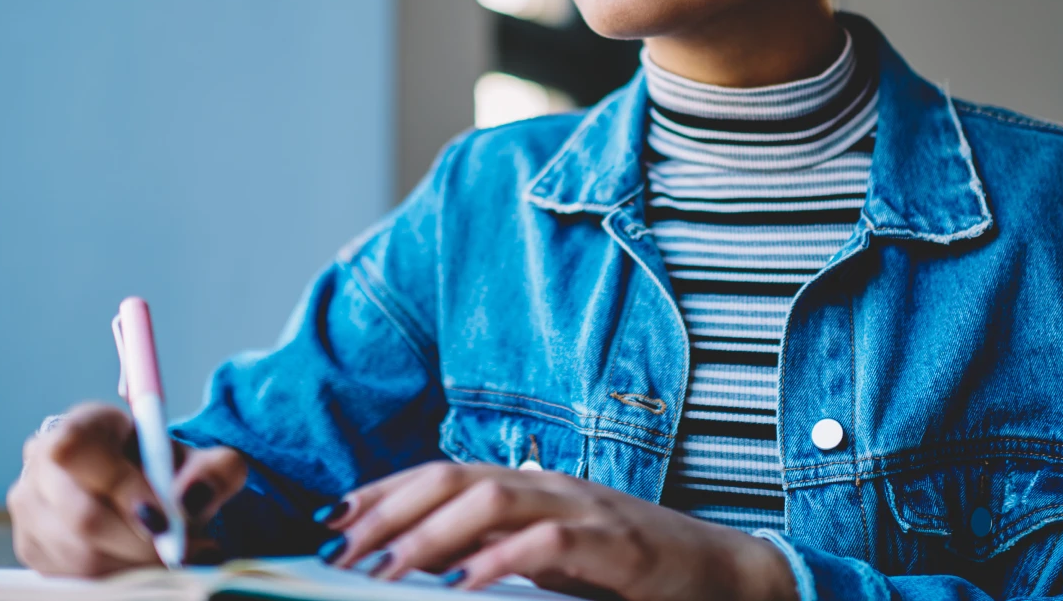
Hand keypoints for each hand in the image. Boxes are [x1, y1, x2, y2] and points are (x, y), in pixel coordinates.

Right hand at [7, 402, 248, 575]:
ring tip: (172, 559)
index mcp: (80, 425)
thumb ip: (214, 471)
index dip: (123, 489)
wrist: (141, 490)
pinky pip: (73, 577)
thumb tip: (191, 498)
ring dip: (134, 566)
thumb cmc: (166, 470)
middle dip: (140, 543)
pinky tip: (145, 568)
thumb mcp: (202, 460)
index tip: (167, 519)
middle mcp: (40, 464)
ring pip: (79, 555)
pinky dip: (118, 580)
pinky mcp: (31, 549)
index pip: (76, 450)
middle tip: (181, 552)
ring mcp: (29, 509)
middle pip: (81, 516)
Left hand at [315, 461, 795, 600]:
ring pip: (493, 499)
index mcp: (531, 485)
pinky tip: (464, 587)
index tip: (334, 519)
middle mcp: (552, 485)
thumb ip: (499, 555)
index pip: (442, 474)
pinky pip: (550, 544)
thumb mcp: (555, 559)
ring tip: (384, 571)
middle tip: (339, 550)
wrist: (727, 573)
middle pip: (454, 477)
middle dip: (390, 511)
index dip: (385, 492)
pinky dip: (501, 561)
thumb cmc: (632, 571)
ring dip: (431, 534)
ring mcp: (585, 510)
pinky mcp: (617, 544)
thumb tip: (429, 570)